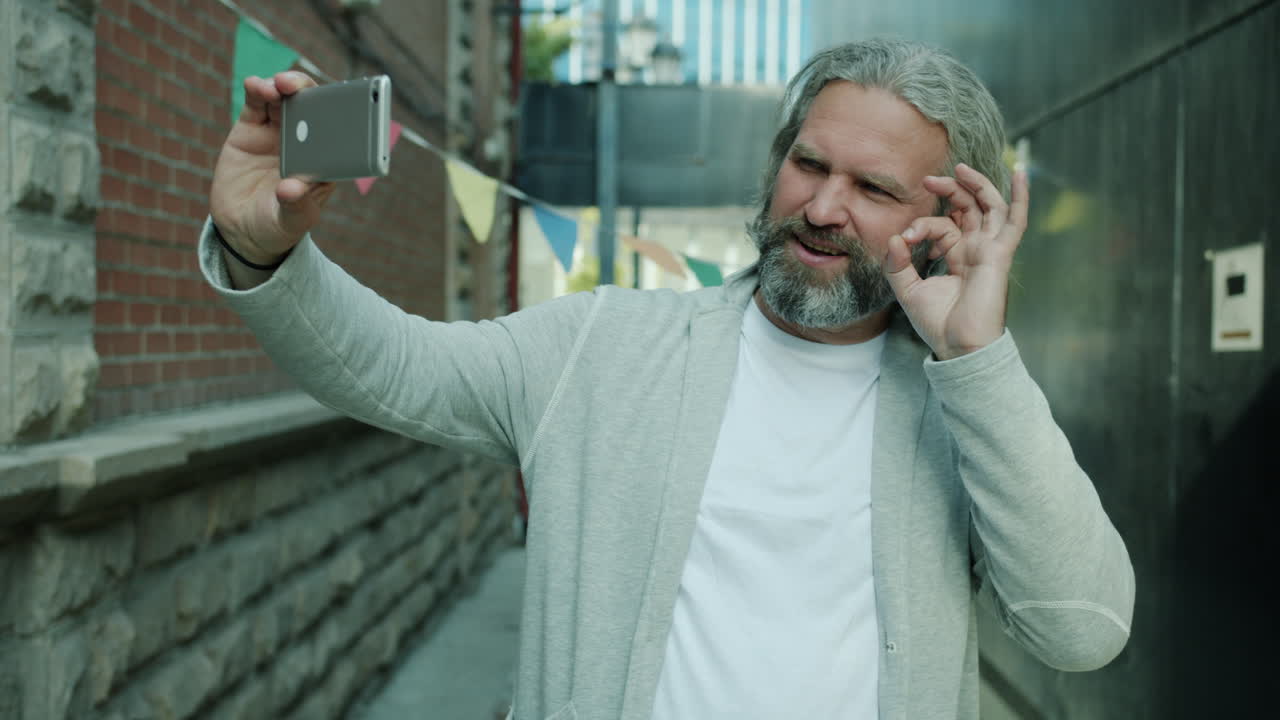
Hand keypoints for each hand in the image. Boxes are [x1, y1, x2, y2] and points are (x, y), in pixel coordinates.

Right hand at [210, 72, 335, 264]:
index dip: (343, 113)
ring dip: (284, 86)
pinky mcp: (252, 128)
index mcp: (326, 160)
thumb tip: (291, 189)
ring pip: (286, 98)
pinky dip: (257, 89)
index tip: (340, 104)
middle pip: (314, 105)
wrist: (242, 229)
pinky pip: (257, 102)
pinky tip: (255, 84)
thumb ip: (294, 205)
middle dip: (309, 91)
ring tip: (277, 87)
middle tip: (297, 88)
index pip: (341, 130)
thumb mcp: (291, 221)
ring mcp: (279, 131)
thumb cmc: (278, 225)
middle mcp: (306, 141)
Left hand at [881, 165, 1028, 359]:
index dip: (921, 225)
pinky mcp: (999, 255)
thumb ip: (898, 263)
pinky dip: (1020, 196)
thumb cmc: (938, 324)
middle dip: (950, 189)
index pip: (941, 225)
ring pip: (989, 206)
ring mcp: (989, 250)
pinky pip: (1015, 220)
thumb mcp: (908, 290)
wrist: (958, 347)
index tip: (904, 239)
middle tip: (928, 180)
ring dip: (976, 184)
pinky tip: (1020, 172)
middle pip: (968, 207)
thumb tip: (894, 236)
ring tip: (958, 168)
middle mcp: (975, 249)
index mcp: (957, 255)